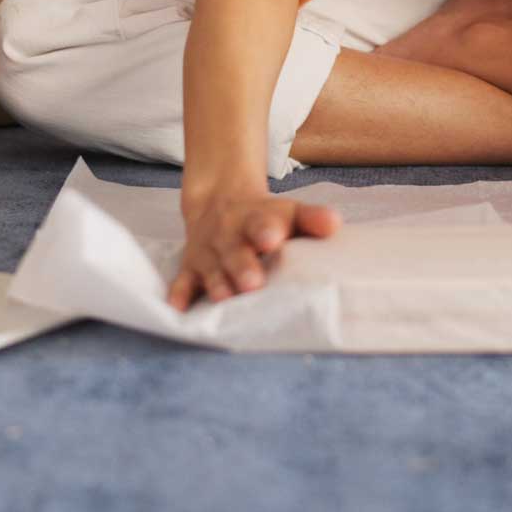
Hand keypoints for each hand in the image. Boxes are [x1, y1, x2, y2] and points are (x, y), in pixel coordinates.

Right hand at [169, 184, 340, 309]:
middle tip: (253, 283)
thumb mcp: (289, 212)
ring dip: (217, 284)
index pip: (262, 223)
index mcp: (256, 221)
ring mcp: (208, 253)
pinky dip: (179, 294)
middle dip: (242, 267)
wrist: (220, 203)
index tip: (272, 239)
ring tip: (225, 299)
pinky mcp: (191, 267)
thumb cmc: (266, 219)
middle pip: (235, 251)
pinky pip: (183, 281)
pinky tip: (176, 308)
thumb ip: (311, 218)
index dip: (266, 230)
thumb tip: (334, 224)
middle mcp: (229, 236)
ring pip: (211, 269)